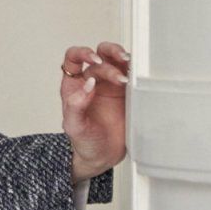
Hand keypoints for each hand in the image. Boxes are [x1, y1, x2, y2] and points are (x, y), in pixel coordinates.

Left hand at [61, 41, 129, 181]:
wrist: (104, 156)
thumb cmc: (85, 142)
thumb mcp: (75, 127)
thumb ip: (75, 106)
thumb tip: (87, 85)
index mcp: (74, 86)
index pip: (74, 59)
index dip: (82, 53)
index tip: (94, 61)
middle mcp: (92, 80)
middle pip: (99, 56)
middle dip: (108, 62)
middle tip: (117, 77)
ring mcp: (110, 84)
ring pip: (116, 59)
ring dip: (122, 59)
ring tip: (128, 72)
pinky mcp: (126, 90)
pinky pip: (130, 72)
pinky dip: (134, 69)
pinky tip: (137, 75)